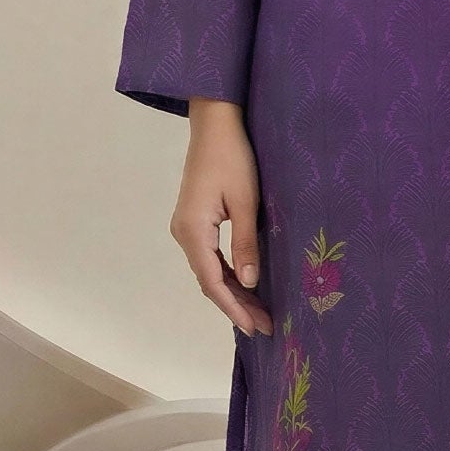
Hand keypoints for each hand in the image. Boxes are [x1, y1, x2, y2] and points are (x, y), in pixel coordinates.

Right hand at [170, 100, 273, 335]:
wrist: (214, 123)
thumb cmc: (233, 157)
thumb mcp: (246, 201)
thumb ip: (246, 243)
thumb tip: (250, 283)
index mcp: (193, 231)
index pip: (213, 282)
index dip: (234, 308)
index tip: (256, 327)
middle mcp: (184, 233)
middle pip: (209, 281)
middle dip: (236, 305)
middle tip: (265, 326)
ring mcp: (186, 228)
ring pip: (209, 271)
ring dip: (233, 292)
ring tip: (259, 312)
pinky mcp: (194, 221)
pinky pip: (209, 257)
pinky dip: (227, 274)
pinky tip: (245, 285)